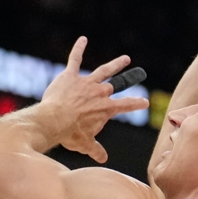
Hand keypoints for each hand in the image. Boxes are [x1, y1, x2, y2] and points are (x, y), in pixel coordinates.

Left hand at [39, 37, 150, 163]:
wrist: (53, 121)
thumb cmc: (69, 133)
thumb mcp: (84, 144)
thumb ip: (95, 149)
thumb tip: (103, 159)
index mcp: (105, 109)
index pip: (126, 106)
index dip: (136, 104)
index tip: (145, 102)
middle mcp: (99, 93)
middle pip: (114, 86)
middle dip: (126, 79)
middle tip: (137, 73)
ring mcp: (85, 83)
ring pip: (103, 71)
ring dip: (115, 64)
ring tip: (125, 58)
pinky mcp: (69, 76)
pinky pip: (75, 59)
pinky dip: (79, 49)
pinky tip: (82, 39)